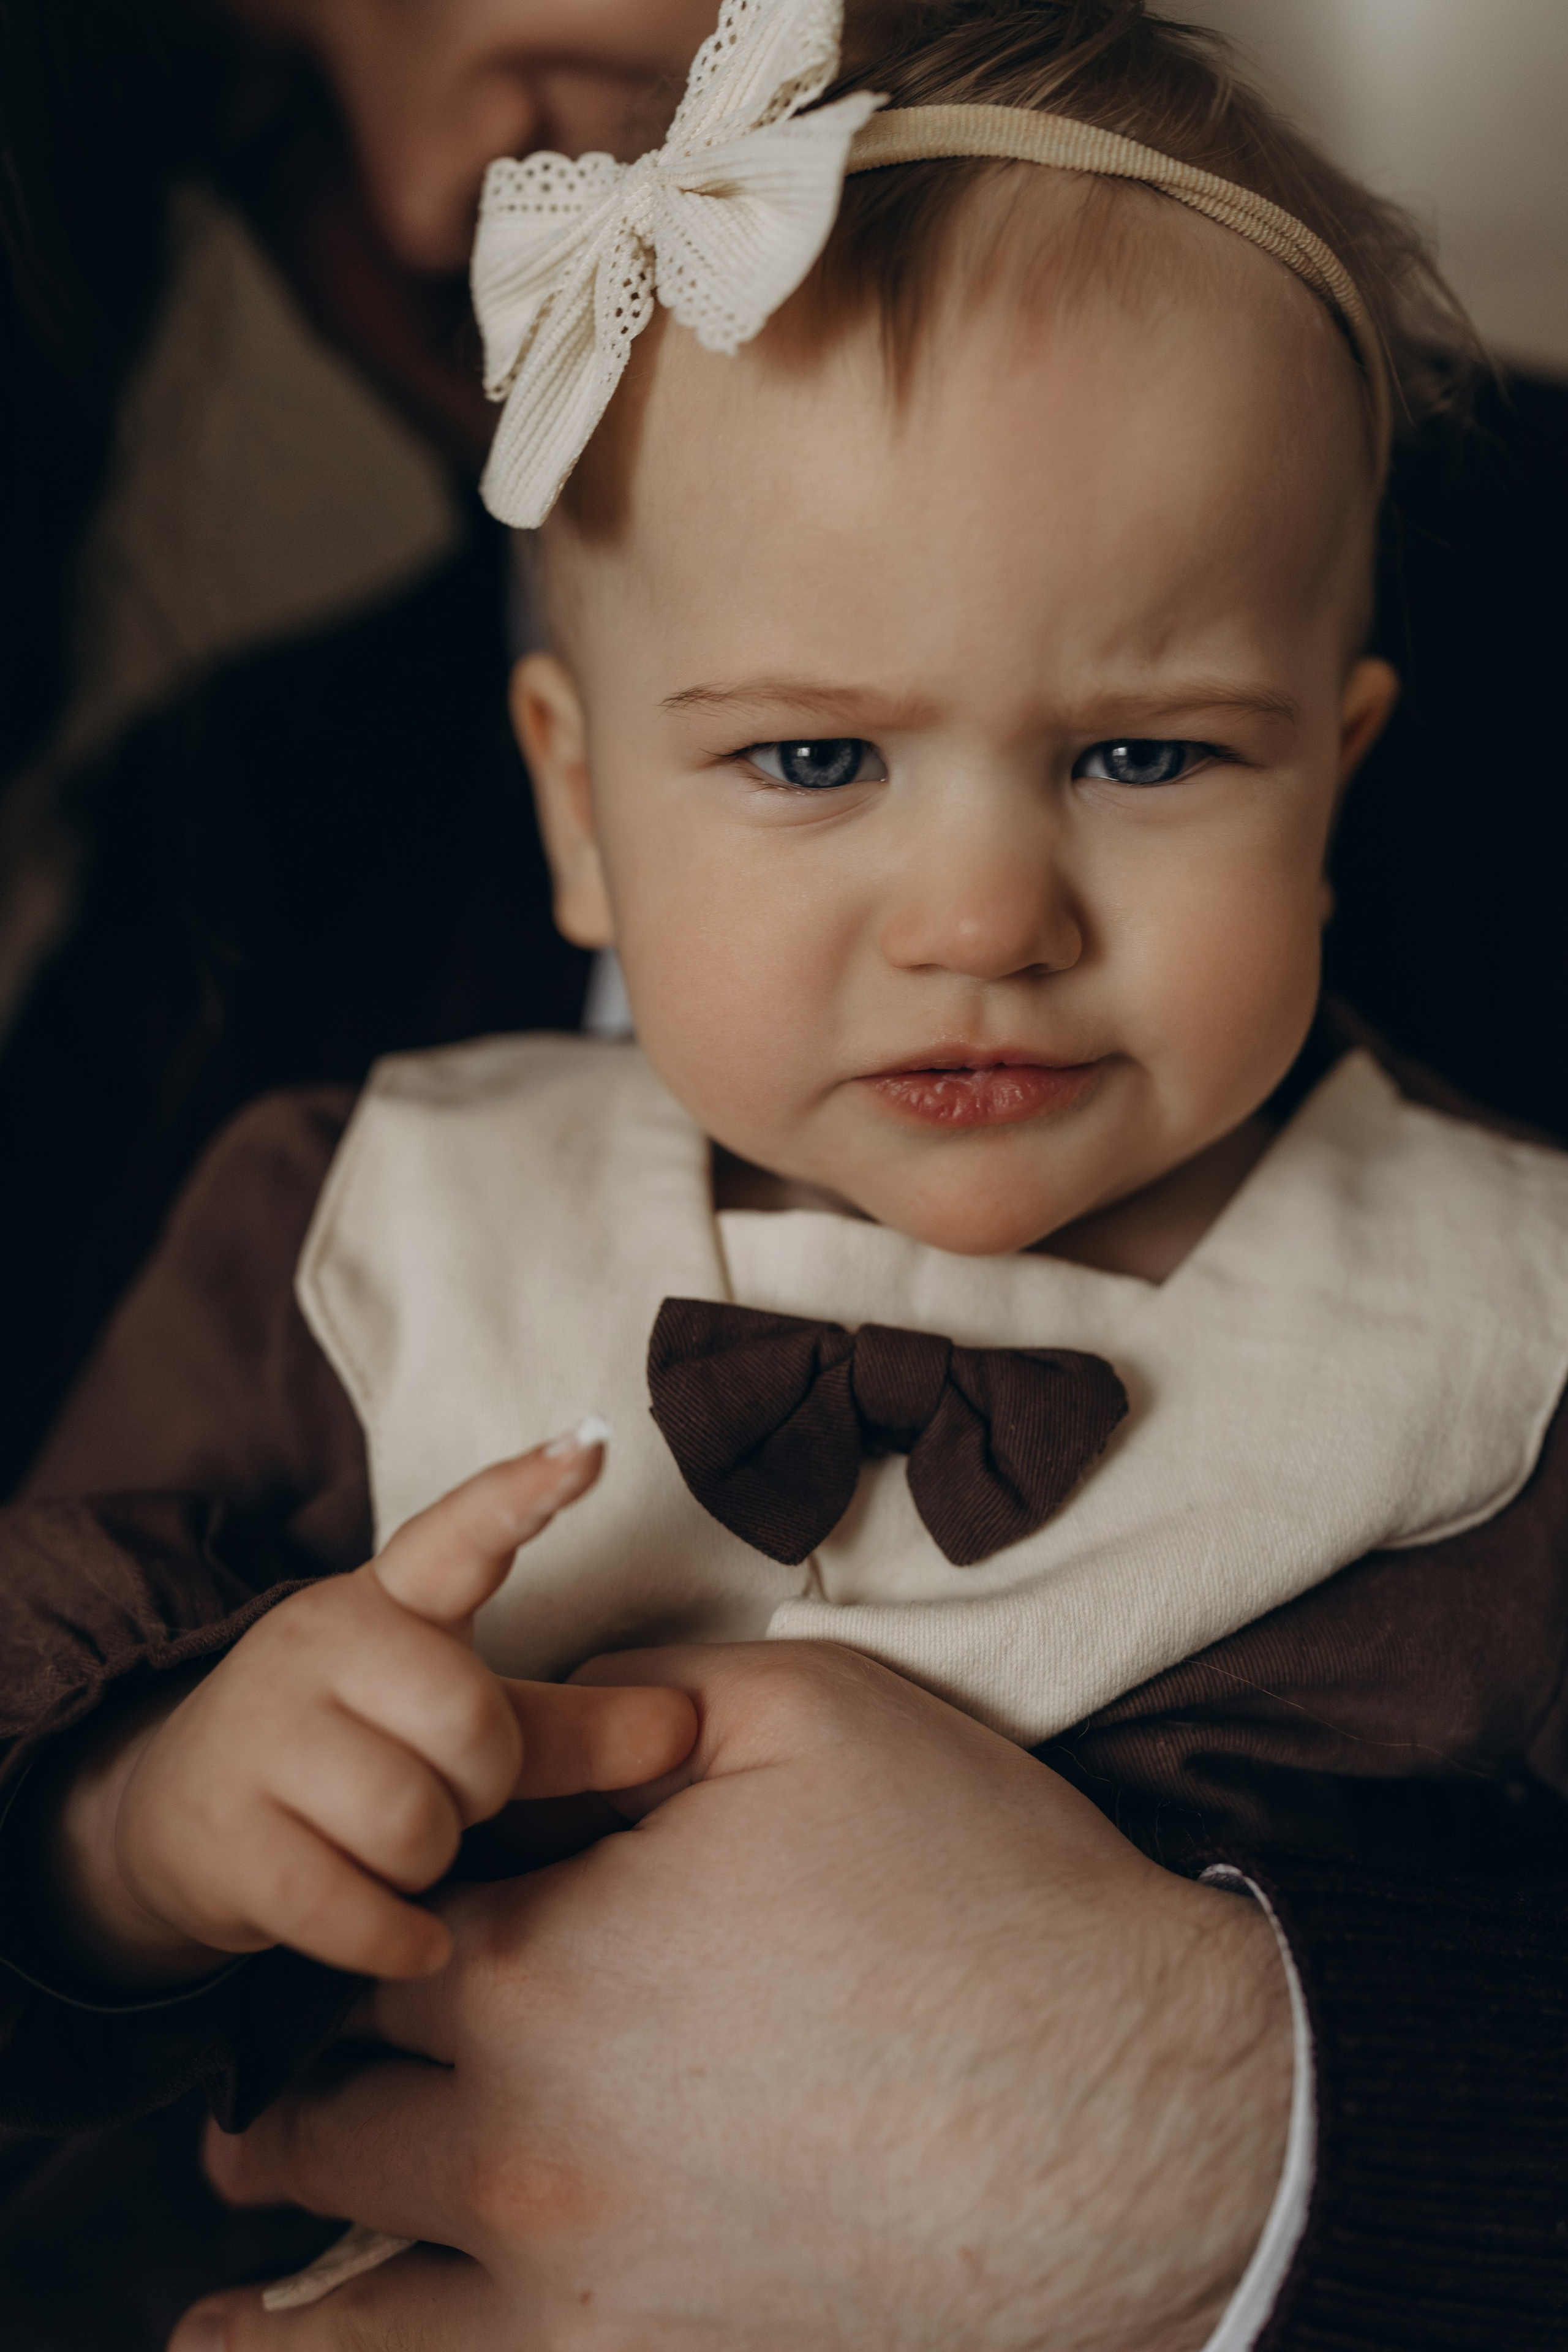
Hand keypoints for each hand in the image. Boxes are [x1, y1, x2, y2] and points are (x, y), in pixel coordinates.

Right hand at [49, 1434, 695, 1982]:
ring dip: (428, 1860)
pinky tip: (408, 1937)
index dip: (527, 1490)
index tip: (595, 1443)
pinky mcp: (226, 1834)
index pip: (462, 1532)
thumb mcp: (462, 1719)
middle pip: (471, 1725)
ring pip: (410, 1821)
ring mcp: (262, 1734)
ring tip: (399, 1849)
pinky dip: (395, 1938)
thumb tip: (689, 1724)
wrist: (182, 1818)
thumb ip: (574, 1724)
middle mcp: (320, 1642)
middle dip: (481, 1784)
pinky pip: (349, 1905)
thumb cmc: (358, 1753)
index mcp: (391, 1599)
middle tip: (442, 1791)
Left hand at [174, 1643, 1292, 2351]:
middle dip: (321, 2031)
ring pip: (341, 2245)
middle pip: (342, 2074)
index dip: (405, 1870)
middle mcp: (518, 2128)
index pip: (400, 1901)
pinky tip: (238, 2350)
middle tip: (313, 2015)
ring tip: (231, 2174)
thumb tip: (533, 1716)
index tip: (419, 1863)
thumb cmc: (971, 1887)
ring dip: (280, 2191)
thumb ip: (632, 1693)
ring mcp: (566, 2268)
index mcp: (545, 1953)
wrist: (1123, 2113)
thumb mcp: (803, 1712)